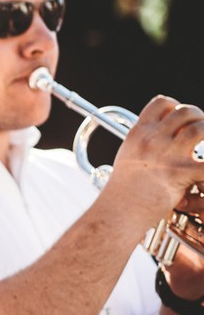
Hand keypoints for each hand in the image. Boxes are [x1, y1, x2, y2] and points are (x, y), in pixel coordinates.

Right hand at [108, 97, 203, 218]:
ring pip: (200, 128)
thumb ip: (145, 144)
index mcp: (138, 133)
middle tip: (201, 127)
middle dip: (198, 116)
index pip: (161, 103)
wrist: (119, 211)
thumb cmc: (124, 191)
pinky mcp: (182, 172)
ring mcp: (167, 154)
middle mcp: (152, 139)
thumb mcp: (128, 158)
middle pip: (184, 111)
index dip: (175, 106)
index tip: (180, 116)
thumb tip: (165, 139)